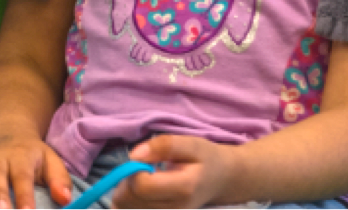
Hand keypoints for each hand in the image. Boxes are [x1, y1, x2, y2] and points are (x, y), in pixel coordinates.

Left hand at [112, 135, 237, 208]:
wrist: (222, 181)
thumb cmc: (206, 159)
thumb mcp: (190, 144)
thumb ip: (163, 146)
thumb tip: (134, 156)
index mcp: (183, 188)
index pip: (142, 186)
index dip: (133, 170)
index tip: (142, 160)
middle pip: (129, 201)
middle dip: (125, 181)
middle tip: (140, 168)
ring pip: (127, 209)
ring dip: (125, 192)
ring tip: (142, 179)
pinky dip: (129, 202)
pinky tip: (140, 192)